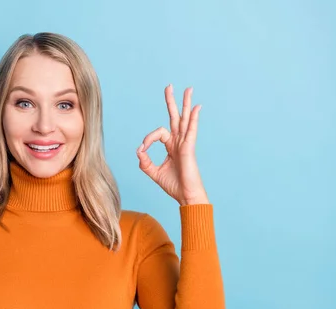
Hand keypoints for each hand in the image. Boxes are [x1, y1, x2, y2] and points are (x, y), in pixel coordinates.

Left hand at [136, 85, 208, 205]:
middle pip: (175, 117)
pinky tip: (196, 107)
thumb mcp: (153, 172)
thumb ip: (144, 161)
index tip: (142, 150)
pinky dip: (194, 118)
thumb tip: (138, 150)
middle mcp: (179, 142)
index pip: (158, 133)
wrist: (186, 196)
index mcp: (171, 146)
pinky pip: (191, 130)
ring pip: (185, 119)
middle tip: (169, 86)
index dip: (148, 139)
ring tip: (188, 89)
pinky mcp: (189, 148)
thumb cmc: (173, 185)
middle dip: (171, 102)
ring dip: (186, 104)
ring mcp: (185, 144)